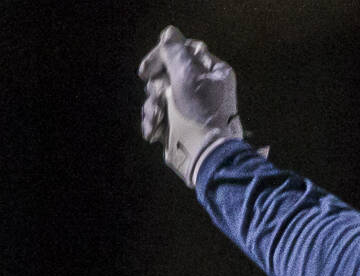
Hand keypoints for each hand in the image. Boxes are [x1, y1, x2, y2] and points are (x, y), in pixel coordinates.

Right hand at [139, 25, 243, 187]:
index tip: (146, 70)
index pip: (183, 51)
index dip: (162, 57)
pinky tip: (153, 131)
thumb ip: (175, 52)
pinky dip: (152, 121)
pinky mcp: (179, 122)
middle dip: (157, 88)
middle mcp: (202, 87)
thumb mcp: (187, 76)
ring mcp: (190, 106)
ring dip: (152, 106)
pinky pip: (158, 113)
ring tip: (157, 119)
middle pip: (167, 72)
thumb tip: (168, 34)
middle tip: (159, 99)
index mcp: (212, 72)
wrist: (204, 156)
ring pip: (159, 93)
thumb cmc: (201, 115)